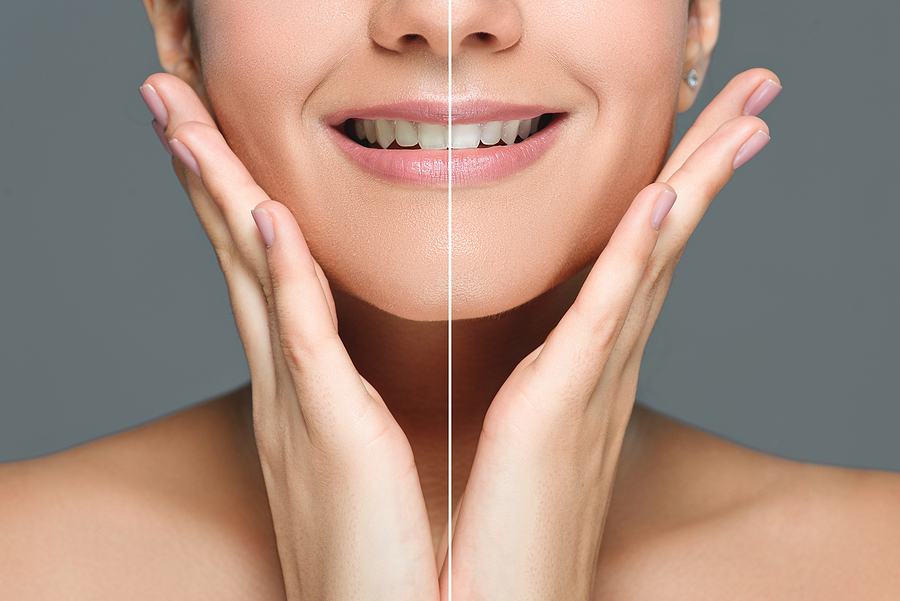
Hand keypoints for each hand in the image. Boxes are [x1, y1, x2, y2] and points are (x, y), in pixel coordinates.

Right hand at [140, 74, 439, 600]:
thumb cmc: (382, 556)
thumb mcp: (360, 463)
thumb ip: (344, 401)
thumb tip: (341, 362)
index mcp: (299, 394)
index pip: (261, 277)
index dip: (233, 203)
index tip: (215, 143)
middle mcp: (284, 392)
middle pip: (236, 260)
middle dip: (203, 176)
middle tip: (168, 101)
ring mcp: (299, 411)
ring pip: (254, 280)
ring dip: (219, 195)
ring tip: (184, 121)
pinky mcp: (332, 439)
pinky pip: (302, 341)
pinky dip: (282, 274)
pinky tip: (263, 215)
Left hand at [449, 69, 780, 599]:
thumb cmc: (501, 533)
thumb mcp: (523, 437)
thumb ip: (544, 382)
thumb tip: (552, 350)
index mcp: (590, 369)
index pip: (640, 260)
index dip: (678, 190)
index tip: (707, 133)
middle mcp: (606, 370)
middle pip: (665, 245)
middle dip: (710, 166)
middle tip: (756, 96)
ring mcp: (590, 389)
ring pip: (649, 265)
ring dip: (695, 186)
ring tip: (743, 119)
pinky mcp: (555, 414)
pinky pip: (601, 320)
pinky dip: (635, 259)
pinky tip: (662, 201)